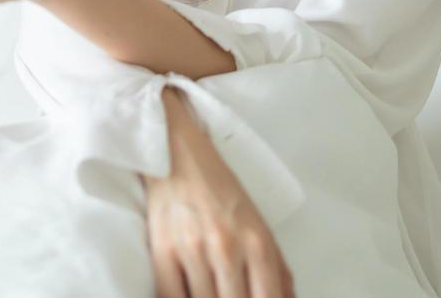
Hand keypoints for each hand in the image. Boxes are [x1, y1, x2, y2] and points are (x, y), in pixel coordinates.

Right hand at [141, 139, 295, 297]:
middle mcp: (226, 248)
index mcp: (258, 243)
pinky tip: (189, 294)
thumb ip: (279, 271)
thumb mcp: (260, 227)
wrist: (178, 157)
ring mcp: (192, 250)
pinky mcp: (162, 251)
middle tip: (231, 293)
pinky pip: (171, 297)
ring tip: (214, 291)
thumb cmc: (221, 192)